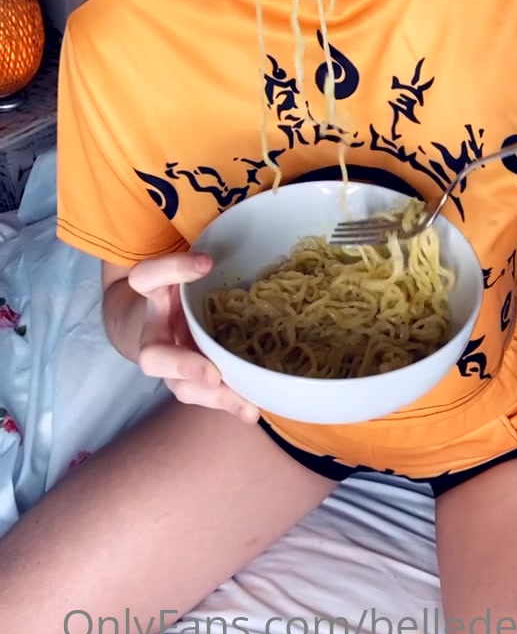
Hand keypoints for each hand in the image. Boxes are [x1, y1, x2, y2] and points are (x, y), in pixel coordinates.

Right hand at [129, 252, 259, 420]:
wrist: (153, 313)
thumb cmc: (177, 281)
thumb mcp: (182, 262)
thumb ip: (199, 253)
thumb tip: (243, 222)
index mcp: (150, 295)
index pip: (148, 278)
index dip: (173, 269)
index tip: (206, 262)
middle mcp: (154, 333)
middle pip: (154, 356)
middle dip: (183, 366)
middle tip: (212, 375)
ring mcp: (169, 362)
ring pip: (180, 386)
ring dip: (212, 396)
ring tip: (244, 404)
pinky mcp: (186, 379)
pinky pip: (201, 395)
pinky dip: (227, 403)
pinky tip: (251, 411)